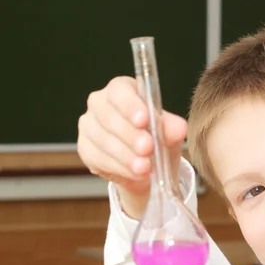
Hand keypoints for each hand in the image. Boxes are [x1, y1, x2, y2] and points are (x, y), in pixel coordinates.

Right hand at [77, 76, 187, 217]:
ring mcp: (89, 126)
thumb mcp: (169, 134)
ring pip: (103, 140)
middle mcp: (100, 104)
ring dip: (126, 155)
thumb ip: (172, 128)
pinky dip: (120, 168)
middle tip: (147, 149)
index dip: (130, 106)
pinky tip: (136, 173)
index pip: (119, 91)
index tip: (144, 120)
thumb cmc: (158, 140)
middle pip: (108, 116)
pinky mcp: (85, 149)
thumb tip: (180, 128)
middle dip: (130, 135)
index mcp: (122, 90)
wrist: (149, 167)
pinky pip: (98, 158)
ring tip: (145, 167)